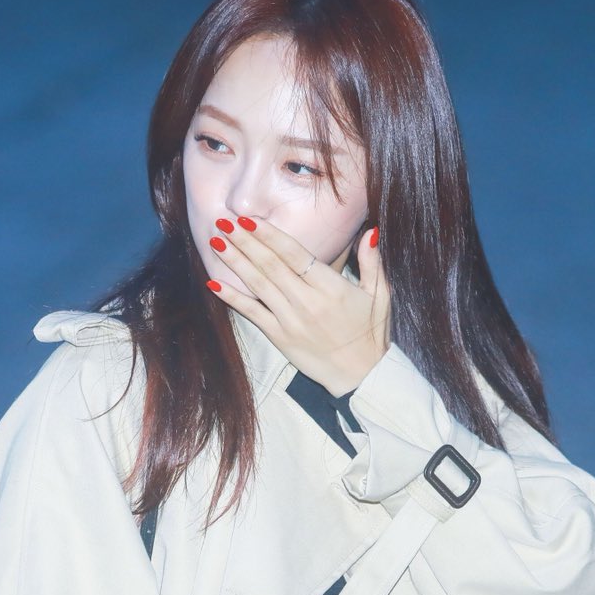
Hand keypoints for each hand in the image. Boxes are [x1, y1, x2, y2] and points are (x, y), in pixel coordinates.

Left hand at [206, 216, 390, 396]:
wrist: (361, 375)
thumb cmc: (370, 333)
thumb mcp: (380, 295)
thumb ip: (373, 262)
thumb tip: (371, 232)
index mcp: (330, 287)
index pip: (294, 254)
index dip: (270, 235)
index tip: (250, 219)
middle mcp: (306, 301)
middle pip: (270, 265)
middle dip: (245, 241)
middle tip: (224, 221)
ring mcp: (290, 320)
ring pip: (258, 285)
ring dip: (235, 262)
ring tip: (217, 242)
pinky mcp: (279, 337)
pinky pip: (251, 314)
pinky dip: (232, 298)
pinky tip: (214, 283)